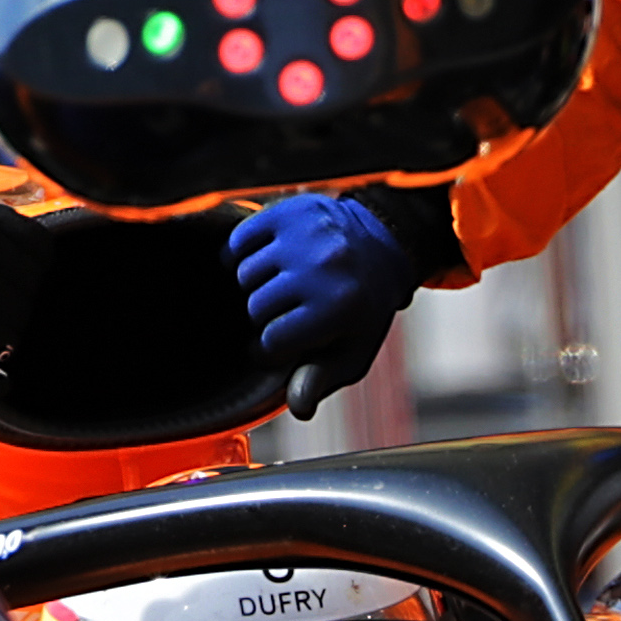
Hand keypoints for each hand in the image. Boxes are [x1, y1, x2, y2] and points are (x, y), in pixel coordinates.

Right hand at [227, 192, 418, 385]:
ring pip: (244, 274)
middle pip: (255, 307)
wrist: (381, 247)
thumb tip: (298, 409)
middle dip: (264, 317)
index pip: (271, 341)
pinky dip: (242, 253)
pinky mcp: (289, 210)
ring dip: (255, 286)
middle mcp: (322, 267)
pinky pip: (240, 239)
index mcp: (337, 308)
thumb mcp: (350, 353)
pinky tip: (263, 262)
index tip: (283, 344)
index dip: (272, 349)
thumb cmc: (361, 310)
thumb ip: (320, 380)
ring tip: (279, 286)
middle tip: (285, 312)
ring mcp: (305, 235)